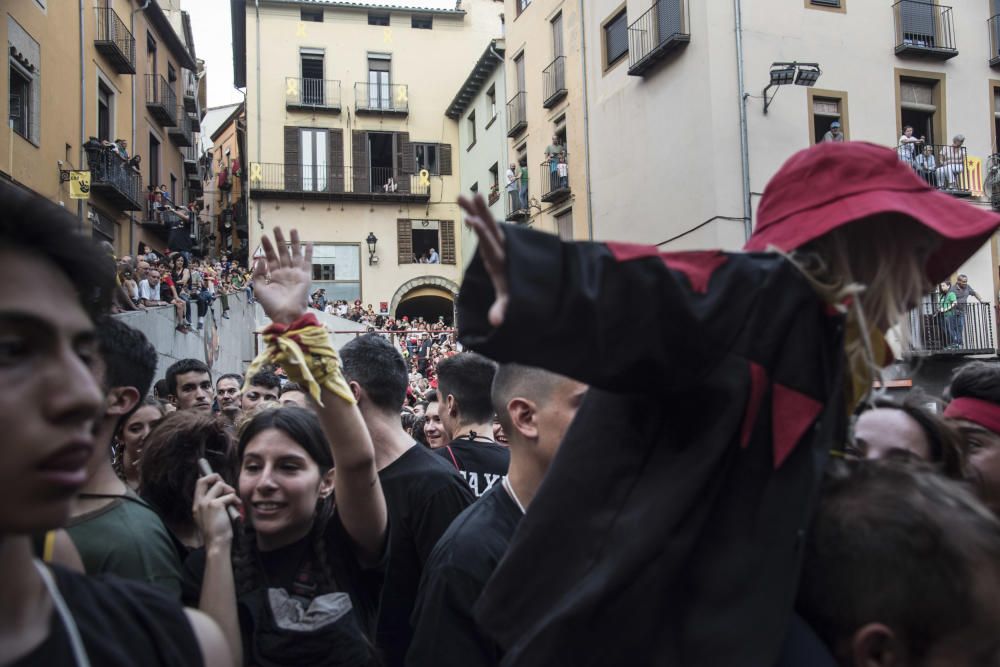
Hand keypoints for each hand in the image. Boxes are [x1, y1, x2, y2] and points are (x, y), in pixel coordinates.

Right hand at [193, 473, 240, 547]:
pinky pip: (230, 495)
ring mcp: (206, 503)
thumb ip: (212, 505)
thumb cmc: (217, 533)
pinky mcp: (215, 505)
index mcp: (197, 506)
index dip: (207, 478)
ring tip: (234, 502)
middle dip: (216, 478)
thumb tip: (222, 493)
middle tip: (226, 487)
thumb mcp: (210, 517)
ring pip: (220, 485)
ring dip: (230, 491)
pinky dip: (236, 500)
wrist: (216, 543)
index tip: (215, 476)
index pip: (199, 484)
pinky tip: (237, 507)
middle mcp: (199, 503)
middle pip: (204, 479)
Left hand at [253, 227, 312, 324]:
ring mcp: (295, 274)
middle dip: (279, 240)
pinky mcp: (305, 277)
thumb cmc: (271, 305)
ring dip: (294, 242)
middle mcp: (285, 273)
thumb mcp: (259, 289)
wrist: (286, 315)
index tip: (264, 236)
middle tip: (276, 227)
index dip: (267, 247)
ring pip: (295, 254)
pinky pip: (307, 262)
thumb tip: (261, 260)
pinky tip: (309, 243)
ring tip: (292, 229)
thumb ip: (258, 274)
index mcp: (274, 276)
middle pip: (282, 252)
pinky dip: (308, 252)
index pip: (270, 258)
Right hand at [457, 194, 507, 327]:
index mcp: (501, 259)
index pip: (491, 244)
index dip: (482, 233)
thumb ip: (502, 308)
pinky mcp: (495, 240)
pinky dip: (475, 216)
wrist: (528, 276)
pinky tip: (466, 207)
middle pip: (490, 226)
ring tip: (461, 195)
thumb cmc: (514, 287)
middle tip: (473, 196)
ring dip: (475, 209)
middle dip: (481, 212)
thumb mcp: (508, 298)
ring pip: (487, 221)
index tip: (472, 220)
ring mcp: (498, 241)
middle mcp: (500, 246)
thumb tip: (495, 323)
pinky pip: (485, 225)